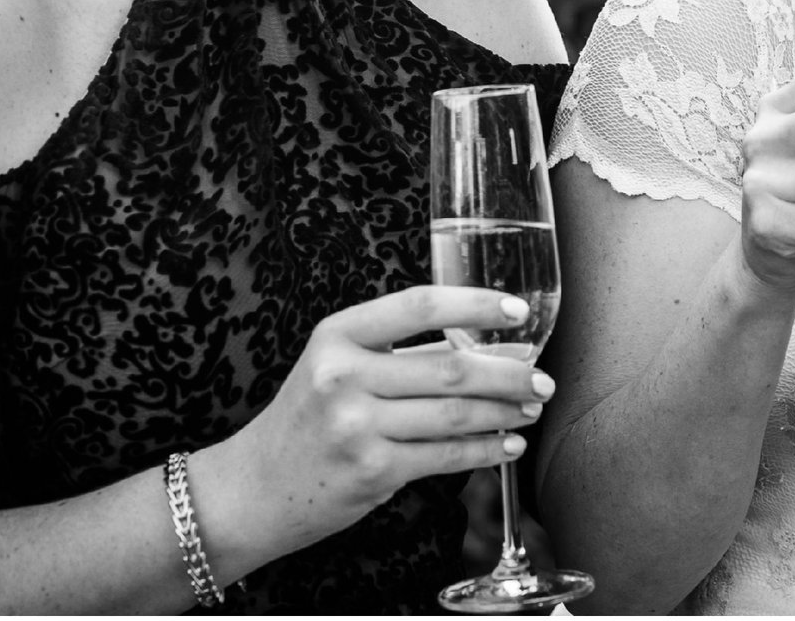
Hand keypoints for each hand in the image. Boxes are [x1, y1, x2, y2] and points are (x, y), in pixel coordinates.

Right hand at [200, 285, 555, 557]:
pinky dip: (484, 451)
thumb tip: (489, 345)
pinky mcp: (370, 471)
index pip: (420, 306)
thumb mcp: (337, 367)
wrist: (252, 488)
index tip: (518, 312)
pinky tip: (506, 445)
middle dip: (509, 373)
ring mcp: (357, 426)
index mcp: (338, 335)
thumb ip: (399, 352)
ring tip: (529, 408)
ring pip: (454, 413)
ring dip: (503, 412)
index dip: (477, 305)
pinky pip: (445, 457)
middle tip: (542, 378)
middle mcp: (344, 376)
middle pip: (451, 367)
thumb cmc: (306, 420)